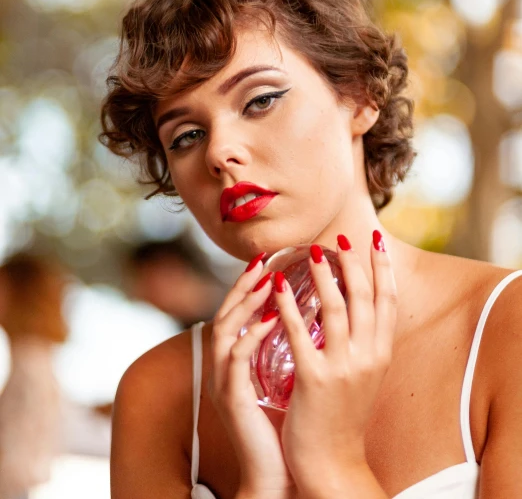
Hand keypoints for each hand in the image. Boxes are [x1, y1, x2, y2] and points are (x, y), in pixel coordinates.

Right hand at [208, 254, 295, 498]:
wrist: (282, 475)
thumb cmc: (289, 426)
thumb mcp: (291, 377)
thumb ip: (294, 347)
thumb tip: (318, 314)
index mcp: (240, 362)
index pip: (239, 313)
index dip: (250, 286)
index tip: (267, 261)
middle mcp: (226, 368)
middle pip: (225, 313)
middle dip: (243, 285)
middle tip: (262, 261)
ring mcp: (225, 382)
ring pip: (225, 329)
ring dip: (247, 303)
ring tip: (269, 280)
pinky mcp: (232, 398)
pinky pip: (236, 358)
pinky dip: (252, 335)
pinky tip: (272, 319)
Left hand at [276, 232, 397, 494]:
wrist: (331, 463)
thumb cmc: (342, 415)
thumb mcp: (364, 375)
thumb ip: (364, 341)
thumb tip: (356, 302)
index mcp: (382, 355)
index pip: (389, 301)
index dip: (383, 267)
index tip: (376, 239)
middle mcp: (368, 358)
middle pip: (365, 298)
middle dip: (354, 262)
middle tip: (340, 237)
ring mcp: (343, 369)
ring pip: (336, 309)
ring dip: (324, 275)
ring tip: (313, 251)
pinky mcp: (315, 380)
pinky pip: (300, 334)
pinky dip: (288, 306)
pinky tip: (277, 288)